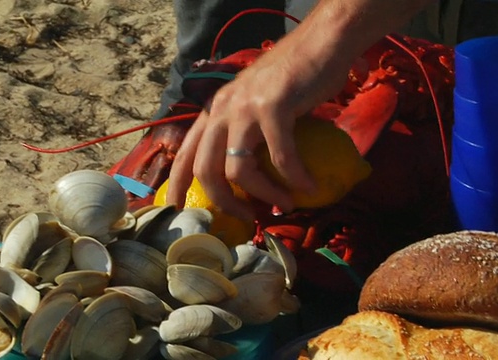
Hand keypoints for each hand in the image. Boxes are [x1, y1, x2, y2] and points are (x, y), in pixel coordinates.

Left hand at [166, 35, 348, 219]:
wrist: (320, 44)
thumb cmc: (292, 77)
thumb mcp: (256, 104)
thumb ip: (247, 133)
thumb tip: (255, 177)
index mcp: (215, 111)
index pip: (184, 154)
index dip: (176, 186)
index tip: (178, 212)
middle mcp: (222, 110)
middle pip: (205, 170)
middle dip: (224, 202)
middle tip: (246, 216)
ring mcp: (245, 108)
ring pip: (238, 169)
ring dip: (263, 195)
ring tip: (285, 204)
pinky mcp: (273, 107)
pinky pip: (280, 157)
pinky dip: (294, 177)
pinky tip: (309, 186)